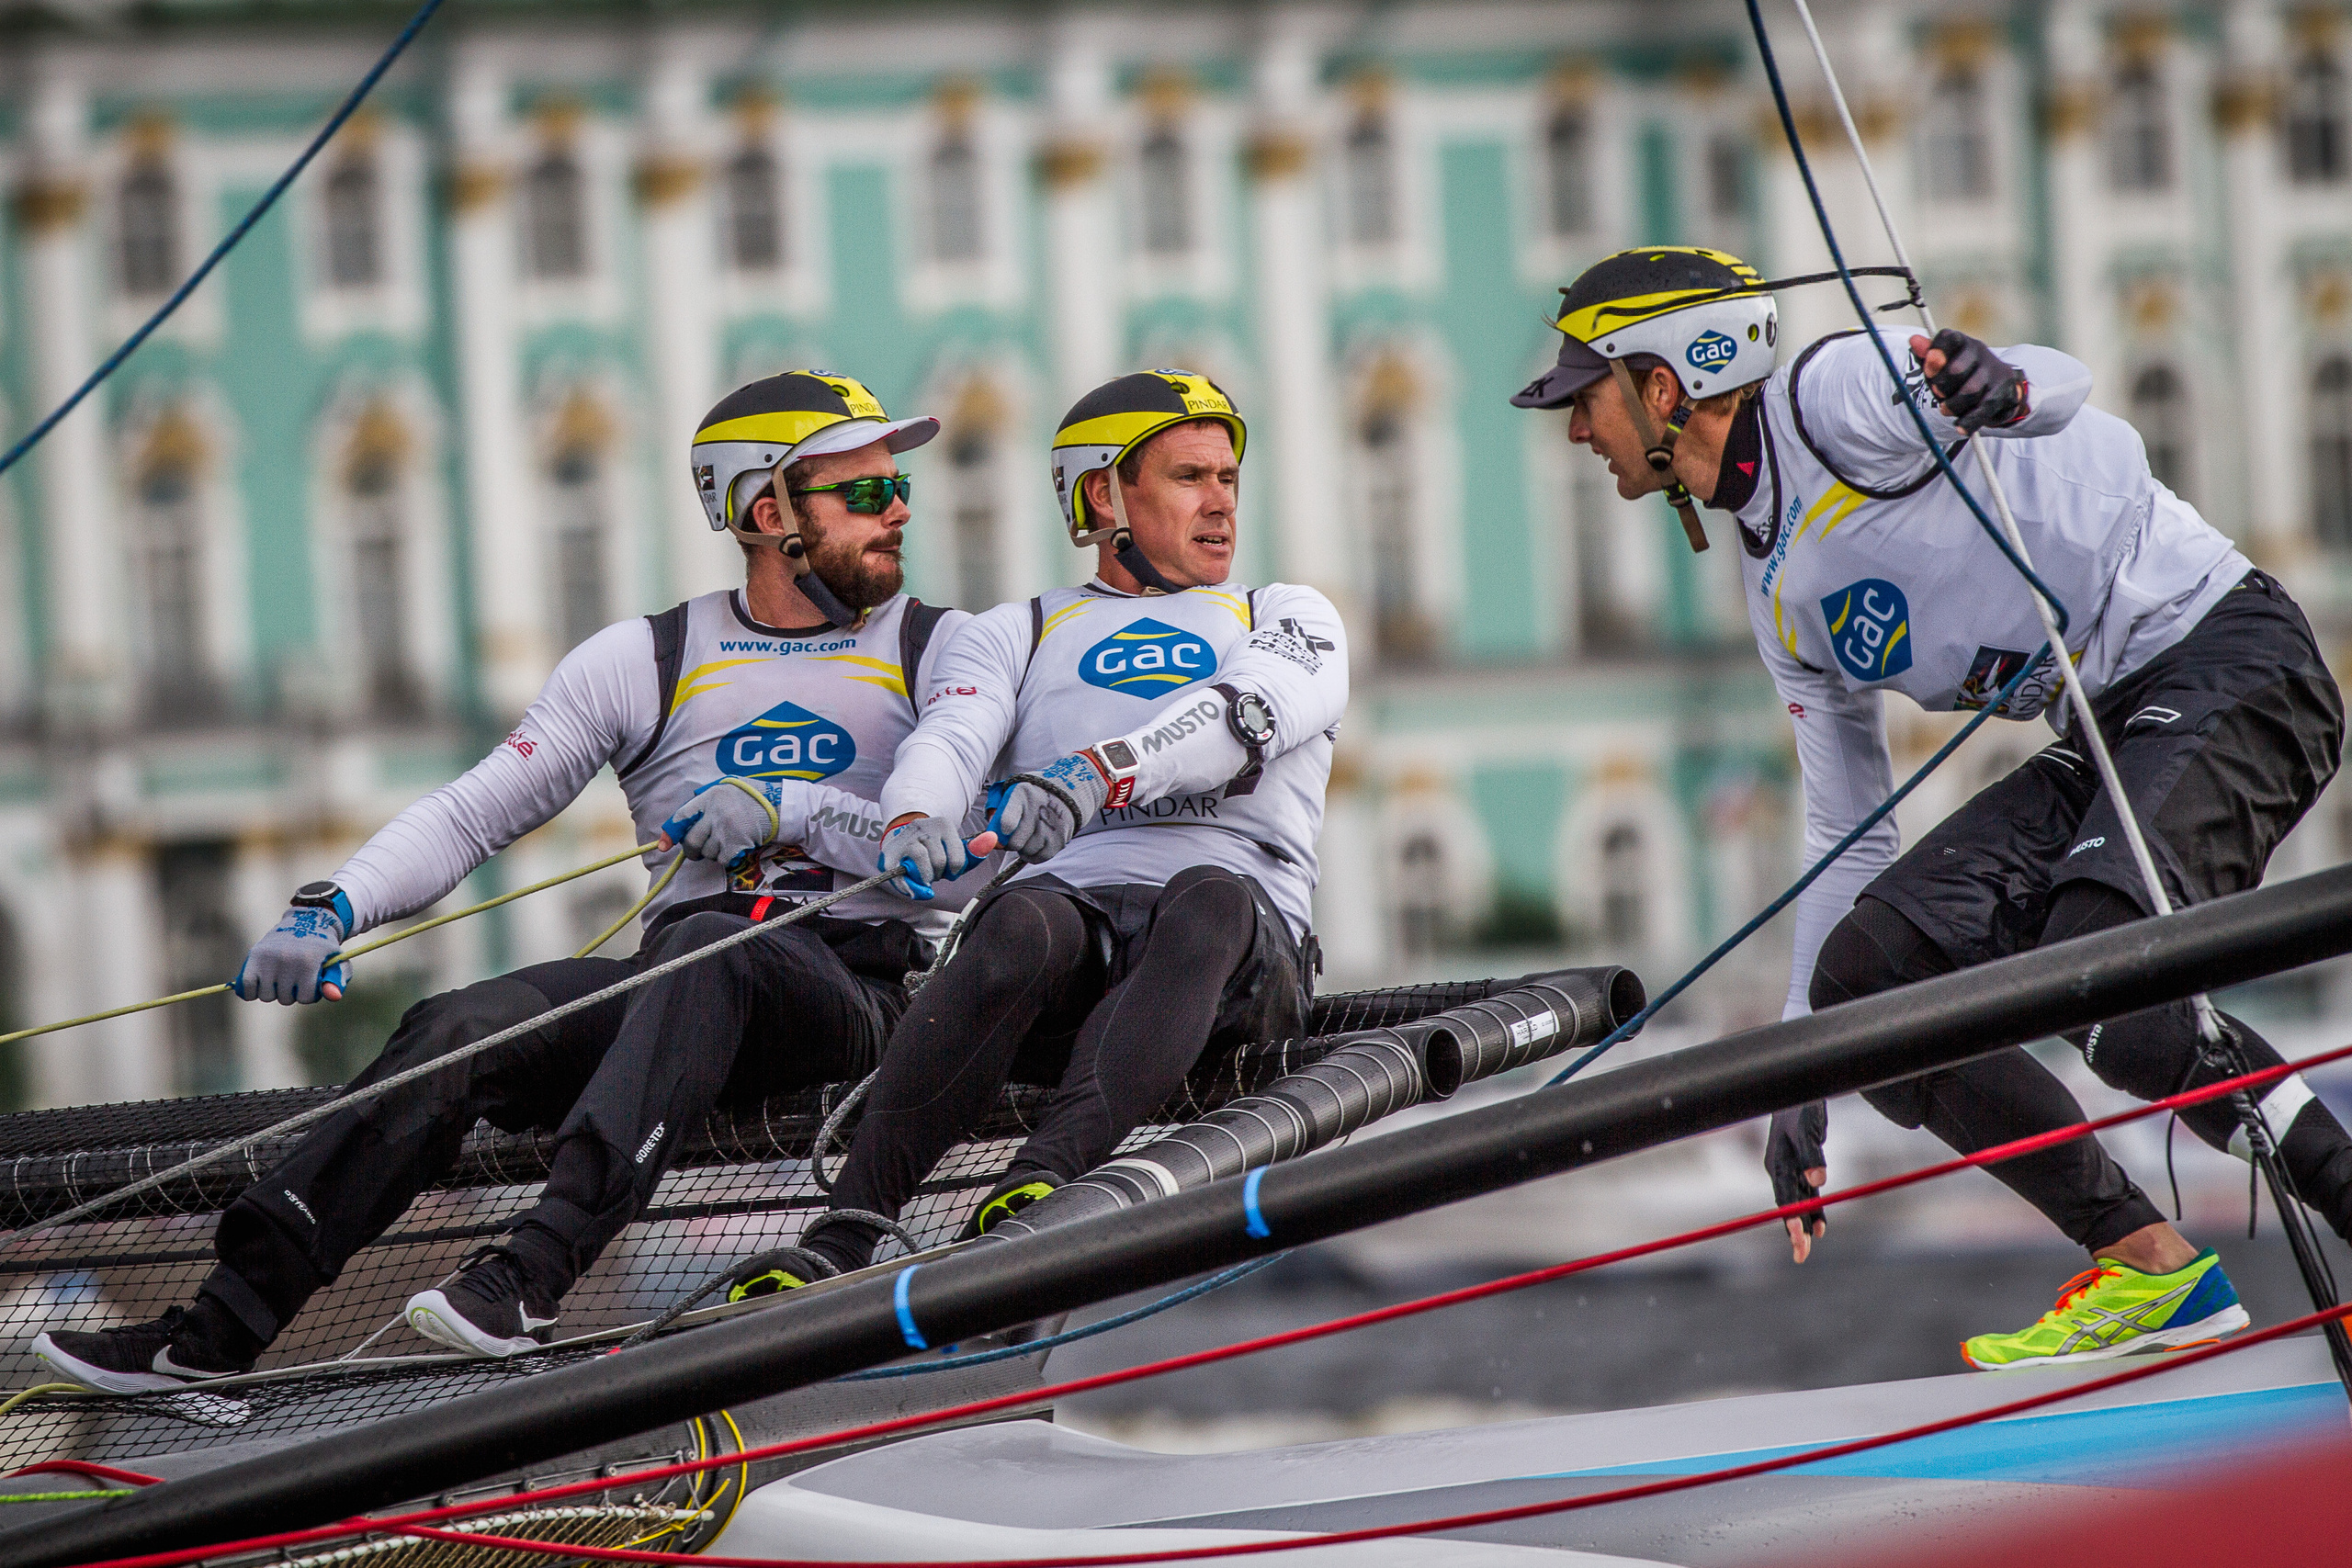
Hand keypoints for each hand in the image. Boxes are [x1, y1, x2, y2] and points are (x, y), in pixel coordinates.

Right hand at [233, 905, 349, 1004]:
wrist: (306, 922)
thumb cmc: (323, 949)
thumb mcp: (337, 963)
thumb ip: (337, 981)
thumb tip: (334, 997)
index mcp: (309, 961)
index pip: (305, 998)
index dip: (308, 994)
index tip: (310, 983)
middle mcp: (288, 959)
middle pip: (285, 999)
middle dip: (292, 993)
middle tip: (296, 977)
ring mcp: (269, 958)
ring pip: (266, 996)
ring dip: (274, 992)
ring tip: (282, 978)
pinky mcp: (254, 956)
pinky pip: (246, 988)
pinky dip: (251, 992)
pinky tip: (261, 985)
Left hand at [660, 777, 781, 869]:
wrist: (780, 805)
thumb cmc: (752, 797)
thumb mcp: (726, 790)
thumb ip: (705, 803)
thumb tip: (683, 825)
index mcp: (710, 797)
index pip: (681, 817)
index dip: (670, 833)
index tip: (664, 846)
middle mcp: (715, 813)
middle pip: (692, 841)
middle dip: (692, 850)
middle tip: (698, 851)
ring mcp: (726, 830)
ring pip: (707, 852)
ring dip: (714, 852)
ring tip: (727, 841)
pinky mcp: (736, 844)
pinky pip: (722, 859)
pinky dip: (727, 857)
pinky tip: (737, 847)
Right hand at [878, 814, 993, 899]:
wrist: (903, 835)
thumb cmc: (935, 847)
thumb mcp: (955, 846)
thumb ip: (975, 849)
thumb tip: (994, 839)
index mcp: (943, 824)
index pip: (957, 858)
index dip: (955, 871)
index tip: (950, 870)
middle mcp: (923, 827)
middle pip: (939, 863)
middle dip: (940, 874)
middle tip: (935, 871)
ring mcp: (906, 839)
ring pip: (923, 870)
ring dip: (926, 879)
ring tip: (925, 874)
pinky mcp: (890, 853)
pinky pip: (902, 878)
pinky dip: (910, 888)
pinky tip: (915, 889)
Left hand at [985, 751, 1110, 864]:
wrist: (1070, 790)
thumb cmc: (1032, 794)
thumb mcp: (1013, 790)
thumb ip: (996, 809)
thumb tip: (991, 836)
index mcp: (1021, 794)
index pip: (1006, 823)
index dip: (998, 834)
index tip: (997, 834)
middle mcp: (1038, 810)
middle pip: (1014, 842)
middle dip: (1008, 843)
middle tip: (1012, 835)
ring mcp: (1051, 826)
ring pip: (1026, 852)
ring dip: (1022, 848)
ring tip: (1027, 835)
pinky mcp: (1060, 839)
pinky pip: (1039, 858)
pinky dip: (1033, 855)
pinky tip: (1034, 843)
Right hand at [1766, 1102, 1828, 1262]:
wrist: (1798, 1094)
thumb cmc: (1800, 1111)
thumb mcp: (1806, 1131)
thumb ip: (1812, 1156)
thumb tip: (1818, 1180)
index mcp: (1778, 1163)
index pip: (1785, 1196)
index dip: (1791, 1218)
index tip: (1798, 1236)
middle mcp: (1782, 1170)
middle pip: (1788, 1206)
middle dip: (1795, 1232)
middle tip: (1801, 1256)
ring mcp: (1791, 1170)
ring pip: (1798, 1204)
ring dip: (1804, 1226)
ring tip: (1808, 1249)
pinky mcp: (1802, 1168)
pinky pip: (1807, 1195)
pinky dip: (1814, 1211)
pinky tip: (1820, 1228)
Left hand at [1910, 329, 2026, 431]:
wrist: (2001, 389)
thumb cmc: (1963, 376)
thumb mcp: (1943, 364)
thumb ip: (1926, 355)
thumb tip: (1913, 341)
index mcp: (1963, 343)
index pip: (1949, 339)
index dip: (1935, 355)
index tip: (1928, 371)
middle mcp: (1981, 354)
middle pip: (1956, 370)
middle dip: (1942, 386)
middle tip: (1938, 394)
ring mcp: (1995, 373)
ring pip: (1970, 391)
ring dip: (1953, 405)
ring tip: (1946, 409)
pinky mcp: (2003, 393)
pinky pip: (1983, 409)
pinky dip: (1969, 421)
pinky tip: (1960, 427)